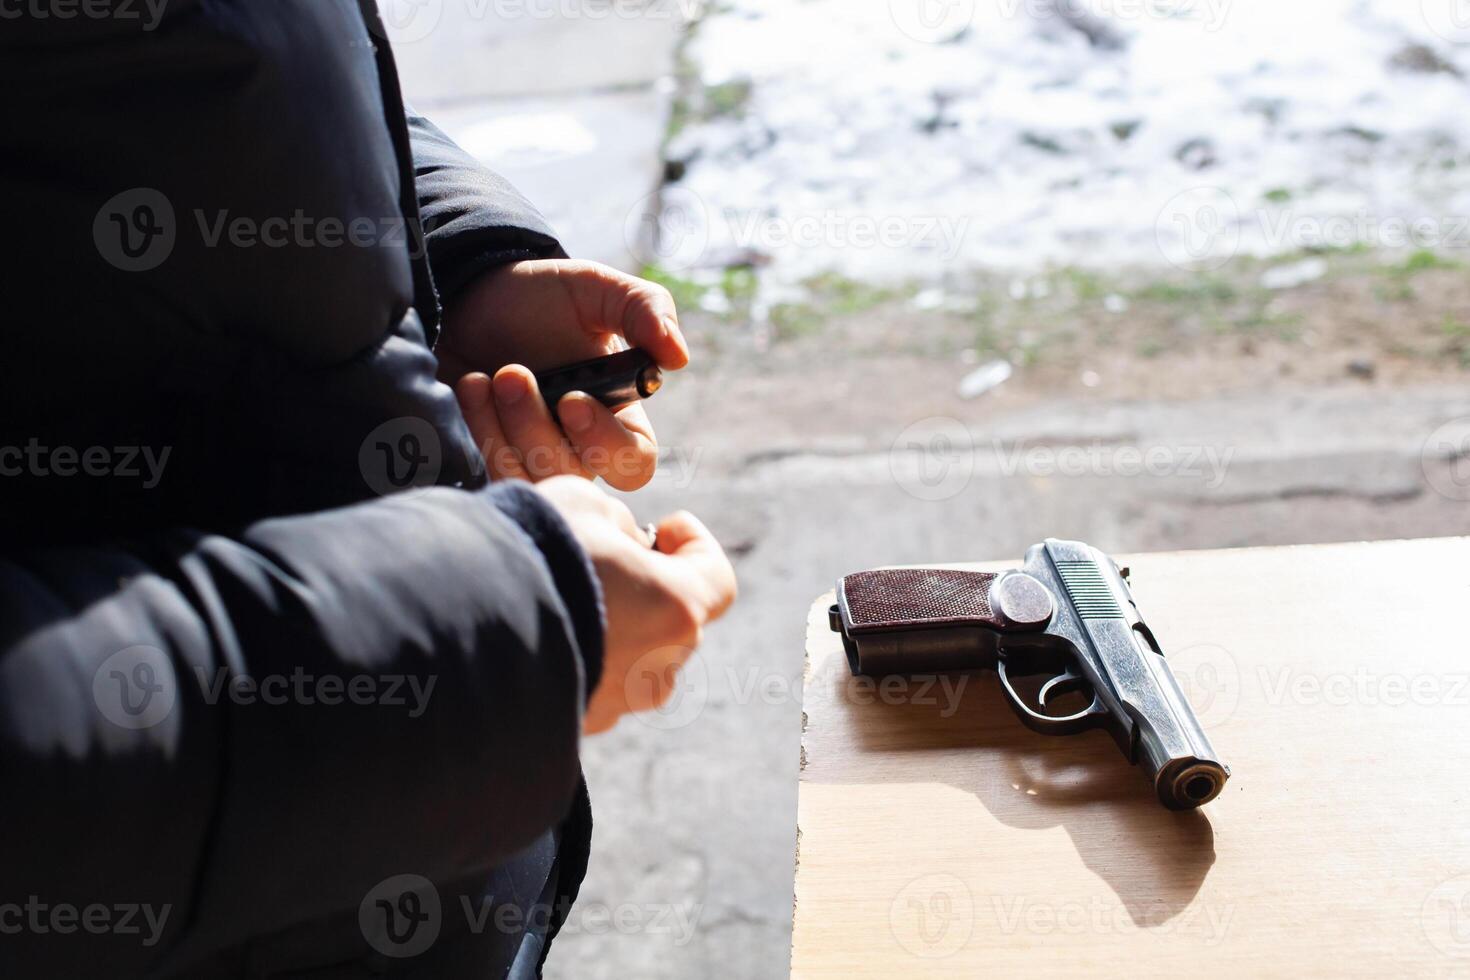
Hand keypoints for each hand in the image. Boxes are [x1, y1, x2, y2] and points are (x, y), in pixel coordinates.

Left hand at [440, 259, 688, 490]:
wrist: (471, 300)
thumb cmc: (544, 298)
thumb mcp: (597, 289)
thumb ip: (644, 309)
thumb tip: (678, 357)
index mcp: (618, 417)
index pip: (635, 462)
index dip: (607, 444)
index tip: (572, 399)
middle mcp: (578, 449)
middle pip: (572, 475)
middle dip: (536, 428)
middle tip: (510, 373)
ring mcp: (530, 460)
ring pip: (527, 479)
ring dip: (501, 430)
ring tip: (483, 378)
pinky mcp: (487, 461)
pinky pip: (487, 474)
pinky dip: (475, 432)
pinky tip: (468, 387)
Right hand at [533, 476, 736, 734]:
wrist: (455, 628)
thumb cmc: (532, 555)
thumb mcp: (583, 504)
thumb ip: (618, 524)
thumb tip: (620, 544)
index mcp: (677, 610)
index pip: (718, 579)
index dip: (694, 544)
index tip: (660, 527)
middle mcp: (659, 668)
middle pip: (672, 617)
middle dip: (646, 583)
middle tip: (599, 555)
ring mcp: (618, 705)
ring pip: (632, 655)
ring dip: (612, 623)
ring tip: (559, 593)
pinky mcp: (576, 726)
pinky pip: (592, 681)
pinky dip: (578, 655)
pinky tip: (536, 628)